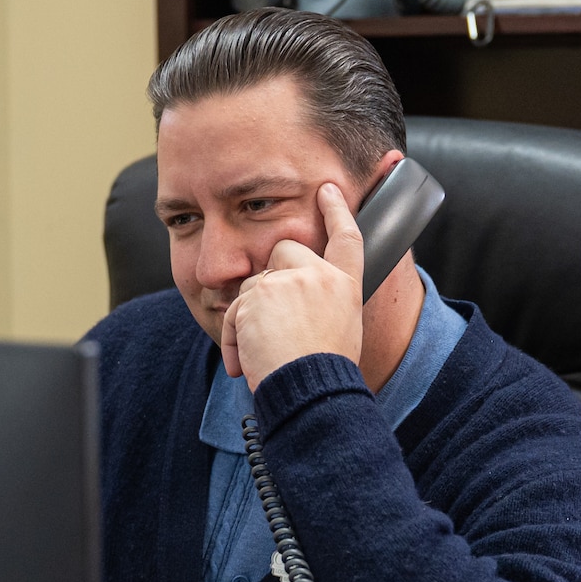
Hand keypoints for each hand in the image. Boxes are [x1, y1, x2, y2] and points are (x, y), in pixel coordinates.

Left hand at [221, 184, 363, 389]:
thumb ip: (322, 304)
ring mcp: (288, 281)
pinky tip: (246, 360)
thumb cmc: (323, 373)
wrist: (309, 391)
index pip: (346, 237)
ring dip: (248, 317)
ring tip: (261, 352)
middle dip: (271, 274)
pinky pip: (235, 310)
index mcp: (344, 286)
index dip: (338, 210)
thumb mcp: (340, 331)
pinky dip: (234, 336)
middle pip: (285, 249)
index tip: (328, 190)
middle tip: (272, 317)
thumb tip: (302, 306)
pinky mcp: (260, 293)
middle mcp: (319, 276)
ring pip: (254, 283)